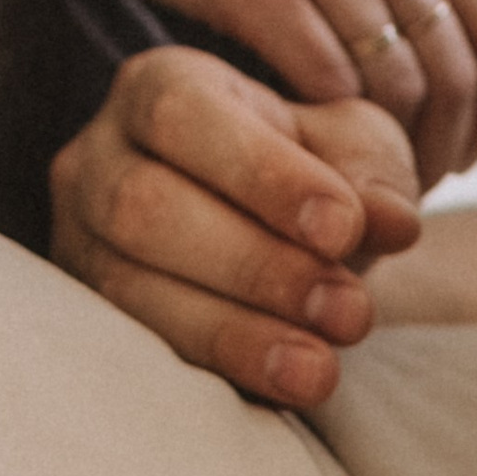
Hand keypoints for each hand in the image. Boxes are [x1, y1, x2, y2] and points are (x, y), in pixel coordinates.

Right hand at [6, 0, 476, 182]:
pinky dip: (326, 137)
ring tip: (364, 192)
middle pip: (458, 68)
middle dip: (447, 148)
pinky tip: (308, 163)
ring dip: (389, 156)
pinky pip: (325, 86)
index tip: (468, 153)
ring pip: (399, 88)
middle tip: (414, 195)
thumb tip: (425, 27)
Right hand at [48, 48, 425, 403]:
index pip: (185, 115)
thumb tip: (392, 220)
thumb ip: (373, 173)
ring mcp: (83, 242)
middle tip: (349, 311)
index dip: (262, 176)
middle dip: (256, 267)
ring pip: (132, 289)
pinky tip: (290, 387)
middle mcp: (101, 158)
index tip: (343, 229)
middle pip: (144, 207)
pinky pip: (143, 351)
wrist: (287, 240)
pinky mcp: (95, 317)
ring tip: (323, 367)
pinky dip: (224, 371)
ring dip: (238, 334)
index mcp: (161, 88)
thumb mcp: (355, 153)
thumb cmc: (316, 176)